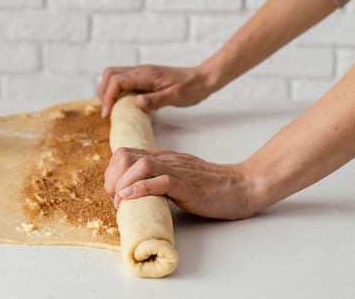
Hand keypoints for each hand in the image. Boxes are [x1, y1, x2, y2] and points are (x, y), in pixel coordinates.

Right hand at [97, 64, 212, 116]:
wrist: (202, 79)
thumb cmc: (191, 88)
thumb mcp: (175, 97)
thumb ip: (155, 100)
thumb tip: (136, 103)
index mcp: (146, 75)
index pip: (116, 81)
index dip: (108, 97)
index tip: (108, 113)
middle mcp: (141, 71)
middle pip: (110, 74)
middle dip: (103, 92)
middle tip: (107, 111)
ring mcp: (141, 73)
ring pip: (114, 75)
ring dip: (108, 90)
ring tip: (111, 107)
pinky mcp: (144, 77)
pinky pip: (123, 80)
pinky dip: (116, 90)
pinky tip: (123, 104)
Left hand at [104, 147, 256, 219]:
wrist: (243, 186)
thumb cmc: (211, 186)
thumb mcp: (177, 177)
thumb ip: (158, 178)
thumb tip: (133, 192)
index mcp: (162, 156)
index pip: (124, 153)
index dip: (111, 172)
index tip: (113, 192)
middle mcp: (166, 159)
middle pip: (125, 156)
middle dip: (112, 178)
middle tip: (115, 199)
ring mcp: (178, 170)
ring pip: (140, 165)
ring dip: (123, 183)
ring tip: (121, 201)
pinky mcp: (189, 185)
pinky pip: (162, 181)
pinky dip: (142, 188)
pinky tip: (131, 197)